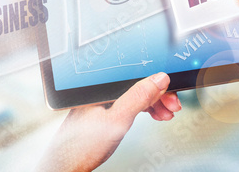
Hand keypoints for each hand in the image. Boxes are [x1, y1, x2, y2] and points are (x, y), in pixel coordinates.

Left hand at [36, 72, 180, 171]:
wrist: (66, 167)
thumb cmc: (82, 147)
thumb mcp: (117, 121)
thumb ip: (138, 98)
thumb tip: (158, 79)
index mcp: (102, 86)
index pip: (136, 76)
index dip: (157, 84)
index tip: (171, 93)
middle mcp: (102, 90)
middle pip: (137, 85)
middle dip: (158, 96)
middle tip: (173, 107)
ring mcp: (103, 100)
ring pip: (135, 95)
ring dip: (154, 103)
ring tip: (165, 114)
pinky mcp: (104, 111)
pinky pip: (129, 104)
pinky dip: (143, 110)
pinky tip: (152, 115)